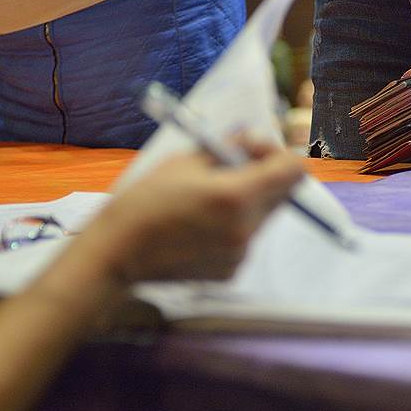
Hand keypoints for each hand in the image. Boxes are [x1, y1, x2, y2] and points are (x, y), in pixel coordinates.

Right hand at [82, 144, 304, 282]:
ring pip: (263, 217)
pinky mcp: (231, 271)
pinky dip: (233, 226)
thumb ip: (226, 147)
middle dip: (264, 175)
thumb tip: (251, 139)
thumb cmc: (144, 201)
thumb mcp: (184, 160)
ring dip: (248, 201)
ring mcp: (240, 254)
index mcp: (236, 196)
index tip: (252, 150)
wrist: (118, 252)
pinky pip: (246, 239)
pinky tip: (200, 225)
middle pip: (281, 193)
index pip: (292, 170)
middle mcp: (245, 228)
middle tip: (232, 167)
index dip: (276, 153)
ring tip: (207, 199)